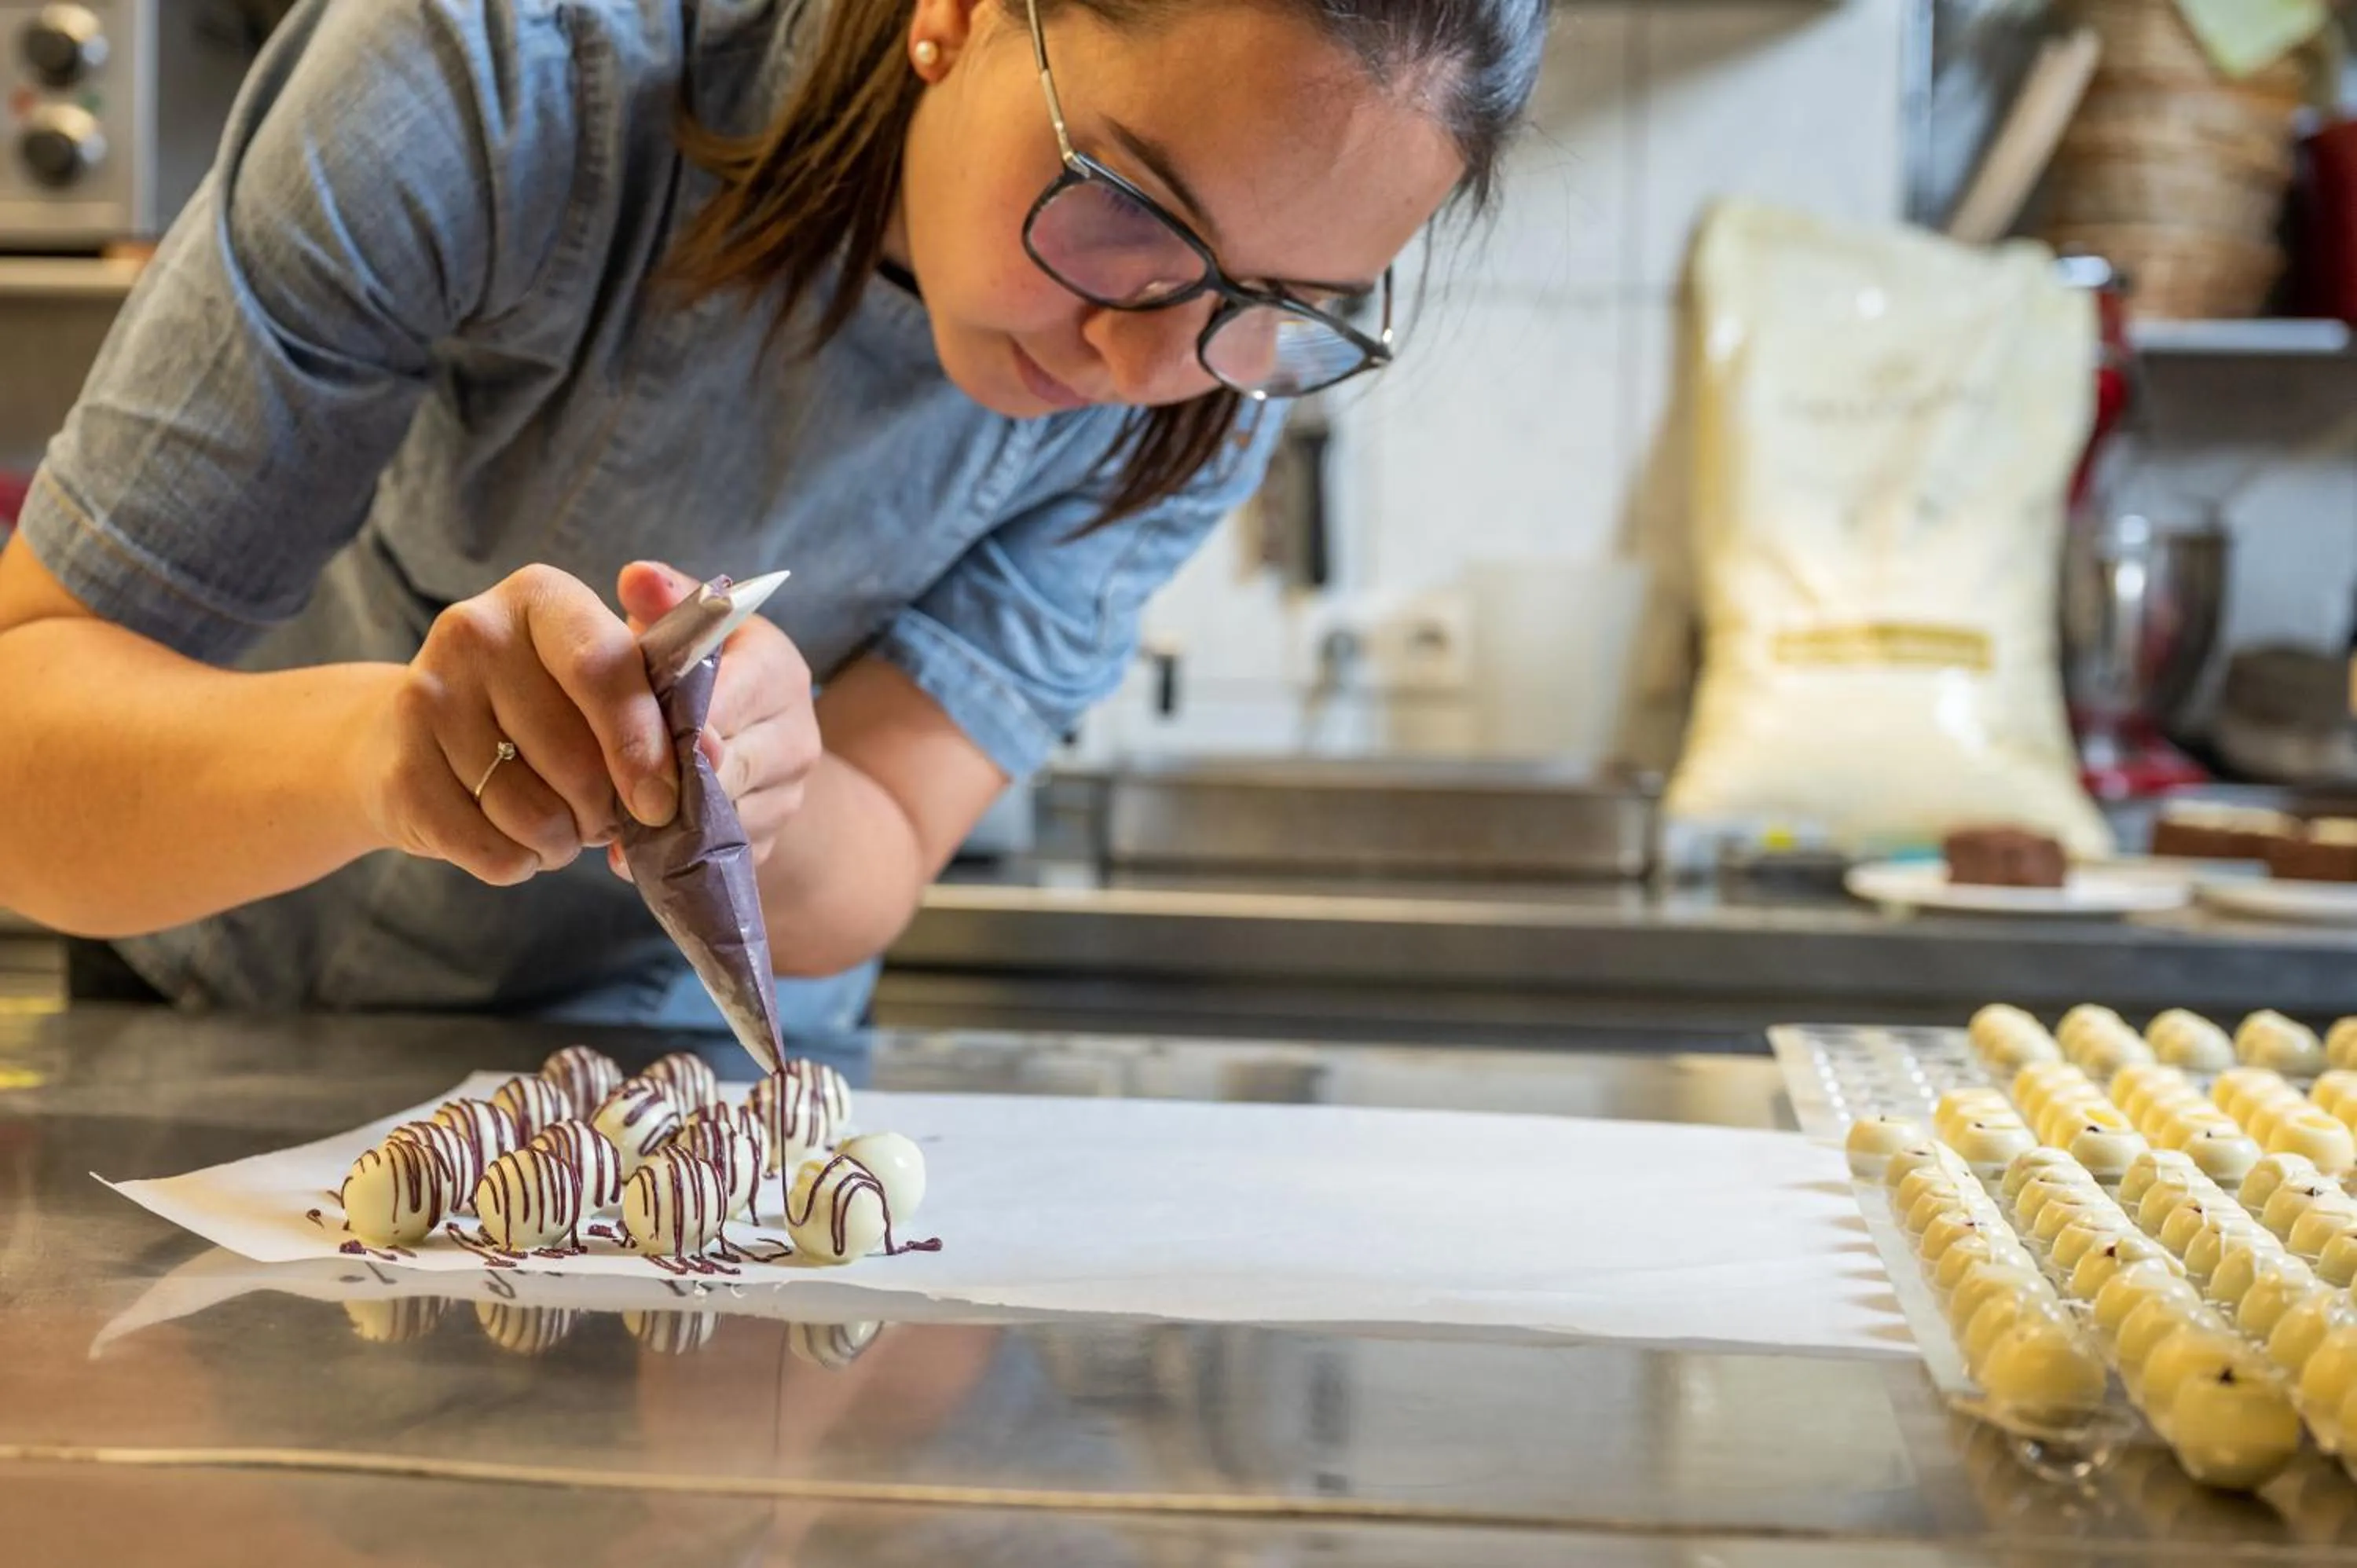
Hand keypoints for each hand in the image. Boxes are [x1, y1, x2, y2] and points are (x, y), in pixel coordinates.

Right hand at [354, 565, 677, 885]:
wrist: (405, 741)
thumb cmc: (536, 712)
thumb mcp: (601, 685)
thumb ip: (666, 704)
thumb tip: (715, 754)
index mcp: (542, 598)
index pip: (605, 670)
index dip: (644, 746)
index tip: (662, 801)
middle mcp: (475, 632)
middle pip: (576, 757)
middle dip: (607, 808)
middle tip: (605, 813)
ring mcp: (426, 698)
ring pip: (536, 814)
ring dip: (564, 841)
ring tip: (558, 822)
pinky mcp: (399, 772)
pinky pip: (494, 851)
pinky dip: (520, 863)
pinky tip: (512, 837)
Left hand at [608, 560, 818, 876]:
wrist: (749, 735)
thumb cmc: (700, 669)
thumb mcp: (688, 628)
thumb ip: (663, 601)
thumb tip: (635, 575)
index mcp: (779, 671)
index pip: (736, 699)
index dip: (688, 722)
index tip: (646, 738)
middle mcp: (797, 736)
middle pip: (735, 767)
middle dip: (676, 778)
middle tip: (616, 789)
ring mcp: (788, 797)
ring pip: (728, 820)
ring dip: (671, 824)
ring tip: (614, 824)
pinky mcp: (769, 844)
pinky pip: (723, 859)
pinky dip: (678, 859)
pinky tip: (634, 855)